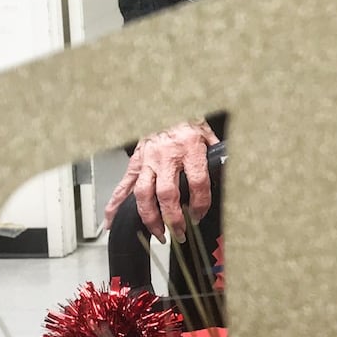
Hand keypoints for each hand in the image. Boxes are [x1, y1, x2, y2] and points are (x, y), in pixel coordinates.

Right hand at [102, 121, 218, 242]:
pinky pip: (122, 186)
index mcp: (189, 147)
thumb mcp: (207, 132)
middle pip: (167, 194)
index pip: (197, 182)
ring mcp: (147, 160)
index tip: (200, 215)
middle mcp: (166, 156)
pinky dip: (114, 206)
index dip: (201, 203)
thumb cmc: (185, 119)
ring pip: (143, 195)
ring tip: (158, 233)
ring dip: (150, 218)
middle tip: (179, 233)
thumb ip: (216, 154)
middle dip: (173, 219)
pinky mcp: (135, 163)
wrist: (162, 103)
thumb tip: (226, 171)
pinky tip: (110, 222)